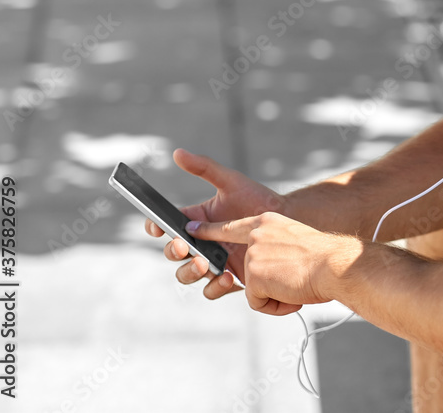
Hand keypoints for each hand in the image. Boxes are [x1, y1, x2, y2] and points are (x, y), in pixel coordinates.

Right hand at [144, 148, 287, 299]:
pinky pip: (213, 288)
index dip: (155, 227)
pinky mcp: (229, 276)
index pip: (165, 225)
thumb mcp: (231, 181)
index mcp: (195, 220)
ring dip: (190, 271)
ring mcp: (213, 260)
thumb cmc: (257, 199)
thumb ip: (204, 168)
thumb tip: (177, 153)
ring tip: (205, 263)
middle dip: (173, 251)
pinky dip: (216, 286)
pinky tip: (228, 276)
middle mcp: (200, 242)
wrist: (287, 221)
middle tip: (183, 246)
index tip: (157, 227)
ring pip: (188, 274)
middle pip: (174, 253)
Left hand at [186, 213, 355, 315]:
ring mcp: (252, 254)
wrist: (336, 265)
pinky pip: (257, 302)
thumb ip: (274, 251)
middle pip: (246, 269)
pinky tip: (293, 293)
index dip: (210, 231)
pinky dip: (277, 305)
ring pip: (254, 287)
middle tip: (290, 279)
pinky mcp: (253, 275)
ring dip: (276, 293)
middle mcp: (257, 234)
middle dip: (265, 283)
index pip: (232, 227)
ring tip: (297, 282)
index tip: (192, 230)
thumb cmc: (326, 259)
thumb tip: (260, 276)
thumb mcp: (297, 244)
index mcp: (267, 222)